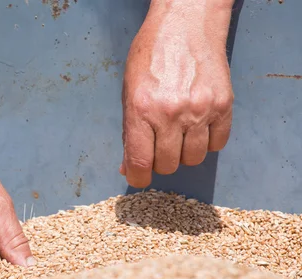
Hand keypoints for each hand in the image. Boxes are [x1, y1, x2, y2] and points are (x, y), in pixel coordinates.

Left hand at [120, 0, 234, 187]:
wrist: (186, 25)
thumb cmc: (151, 56)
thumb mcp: (129, 92)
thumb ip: (129, 131)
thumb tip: (129, 167)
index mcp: (141, 109)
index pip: (140, 163)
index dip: (138, 178)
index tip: (139, 178)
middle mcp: (171, 113)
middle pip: (168, 165)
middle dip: (160, 162)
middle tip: (158, 146)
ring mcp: (200, 110)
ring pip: (193, 159)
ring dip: (183, 153)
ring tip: (178, 134)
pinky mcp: (223, 106)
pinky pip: (217, 144)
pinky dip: (206, 142)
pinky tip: (197, 127)